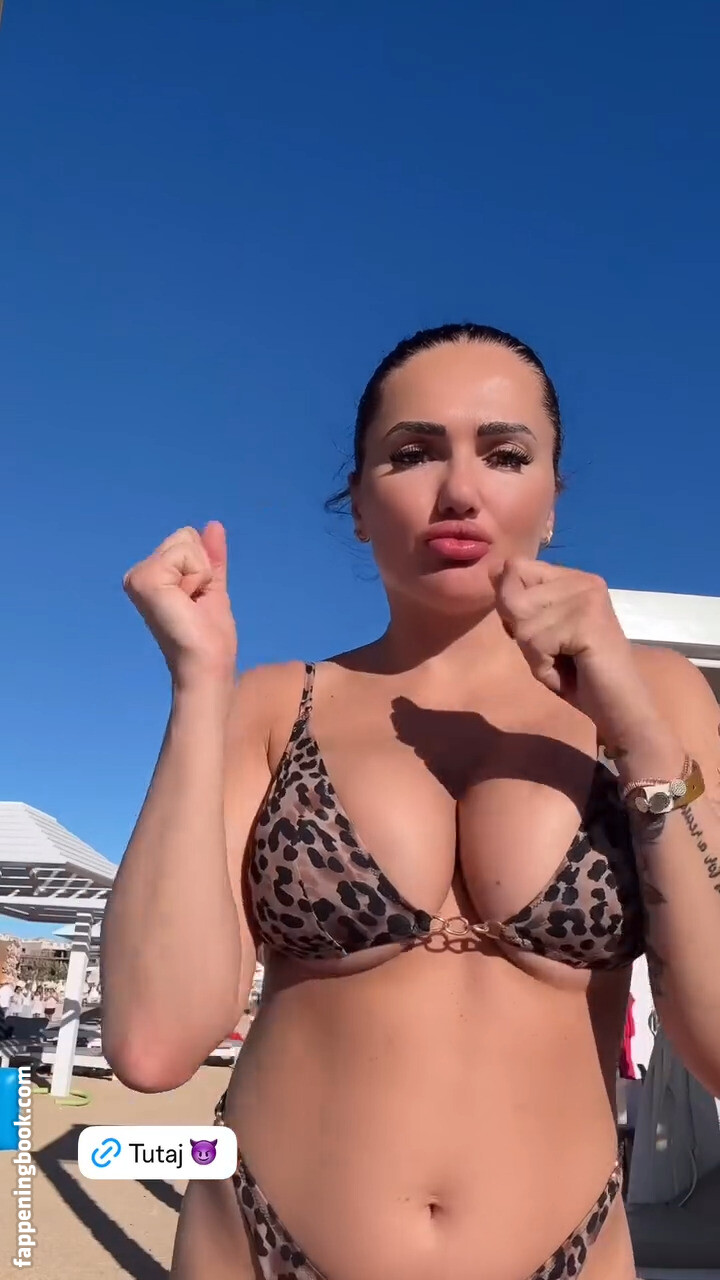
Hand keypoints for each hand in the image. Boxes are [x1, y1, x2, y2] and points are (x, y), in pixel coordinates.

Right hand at [123, 522, 236, 687]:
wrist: (207, 664)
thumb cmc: (209, 636)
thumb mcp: (212, 587)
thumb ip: (211, 557)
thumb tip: (213, 525)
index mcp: (151, 576)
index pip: (187, 540)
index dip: (203, 568)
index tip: (198, 599)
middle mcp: (138, 573)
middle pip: (186, 536)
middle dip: (202, 568)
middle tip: (195, 602)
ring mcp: (139, 576)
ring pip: (187, 543)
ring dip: (201, 575)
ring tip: (191, 605)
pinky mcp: (145, 580)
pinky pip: (186, 554)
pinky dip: (197, 577)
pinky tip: (187, 602)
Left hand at [490, 559, 663, 749]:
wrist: (617, 705)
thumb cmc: (577, 673)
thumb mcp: (537, 631)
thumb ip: (517, 601)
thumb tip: (492, 570)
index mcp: (572, 577)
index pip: (516, 568)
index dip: (513, 605)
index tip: (542, 631)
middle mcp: (582, 579)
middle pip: (513, 595)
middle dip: (522, 633)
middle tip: (555, 651)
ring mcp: (587, 597)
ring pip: (522, 623)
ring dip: (534, 653)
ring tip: (563, 661)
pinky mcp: (587, 620)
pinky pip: (535, 641)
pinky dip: (543, 665)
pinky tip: (568, 669)